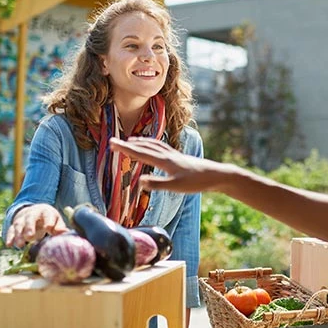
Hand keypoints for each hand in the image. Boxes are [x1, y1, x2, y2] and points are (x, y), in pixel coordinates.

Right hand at [6, 203, 67, 247]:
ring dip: (18, 235)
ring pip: (19, 224)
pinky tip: (9, 244)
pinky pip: (11, 230)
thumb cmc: (48, 218)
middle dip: (29, 227)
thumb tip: (65, 233)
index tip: (49, 228)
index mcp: (45, 211)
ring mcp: (22, 218)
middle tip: (30, 237)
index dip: (48, 220)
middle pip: (30, 218)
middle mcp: (32, 213)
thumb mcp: (56, 220)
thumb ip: (59, 227)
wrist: (34, 212)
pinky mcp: (14, 224)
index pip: (47, 214)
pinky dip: (10, 237)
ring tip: (20, 245)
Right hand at [109, 137, 225, 192]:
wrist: (215, 175)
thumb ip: (157, 184)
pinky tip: (154, 148)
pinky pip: (162, 148)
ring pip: (154, 145)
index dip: (125, 149)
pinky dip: (153, 145)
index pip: (140, 153)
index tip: (111, 143)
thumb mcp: (176, 187)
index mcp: (164, 161)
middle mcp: (168, 155)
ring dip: (141, 142)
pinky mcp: (180, 158)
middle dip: (128, 144)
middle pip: (145, 147)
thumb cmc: (196, 182)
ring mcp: (174, 155)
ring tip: (131, 140)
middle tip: (113, 142)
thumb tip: (139, 181)